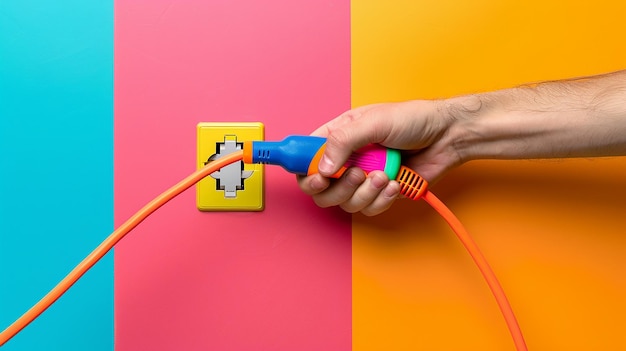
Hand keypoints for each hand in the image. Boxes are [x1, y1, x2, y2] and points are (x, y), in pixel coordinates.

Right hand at [297, 100, 463, 215]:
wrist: (448, 136)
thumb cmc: (413, 119)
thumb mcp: (374, 121)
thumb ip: (343, 142)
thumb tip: (322, 168)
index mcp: (338, 136)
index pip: (307, 158)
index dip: (306, 172)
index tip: (317, 178)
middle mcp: (347, 159)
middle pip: (321, 189)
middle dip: (337, 188)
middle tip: (357, 175)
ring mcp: (363, 178)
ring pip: (345, 202)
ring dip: (364, 193)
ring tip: (383, 175)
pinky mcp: (380, 193)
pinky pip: (369, 208)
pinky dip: (381, 199)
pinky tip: (395, 183)